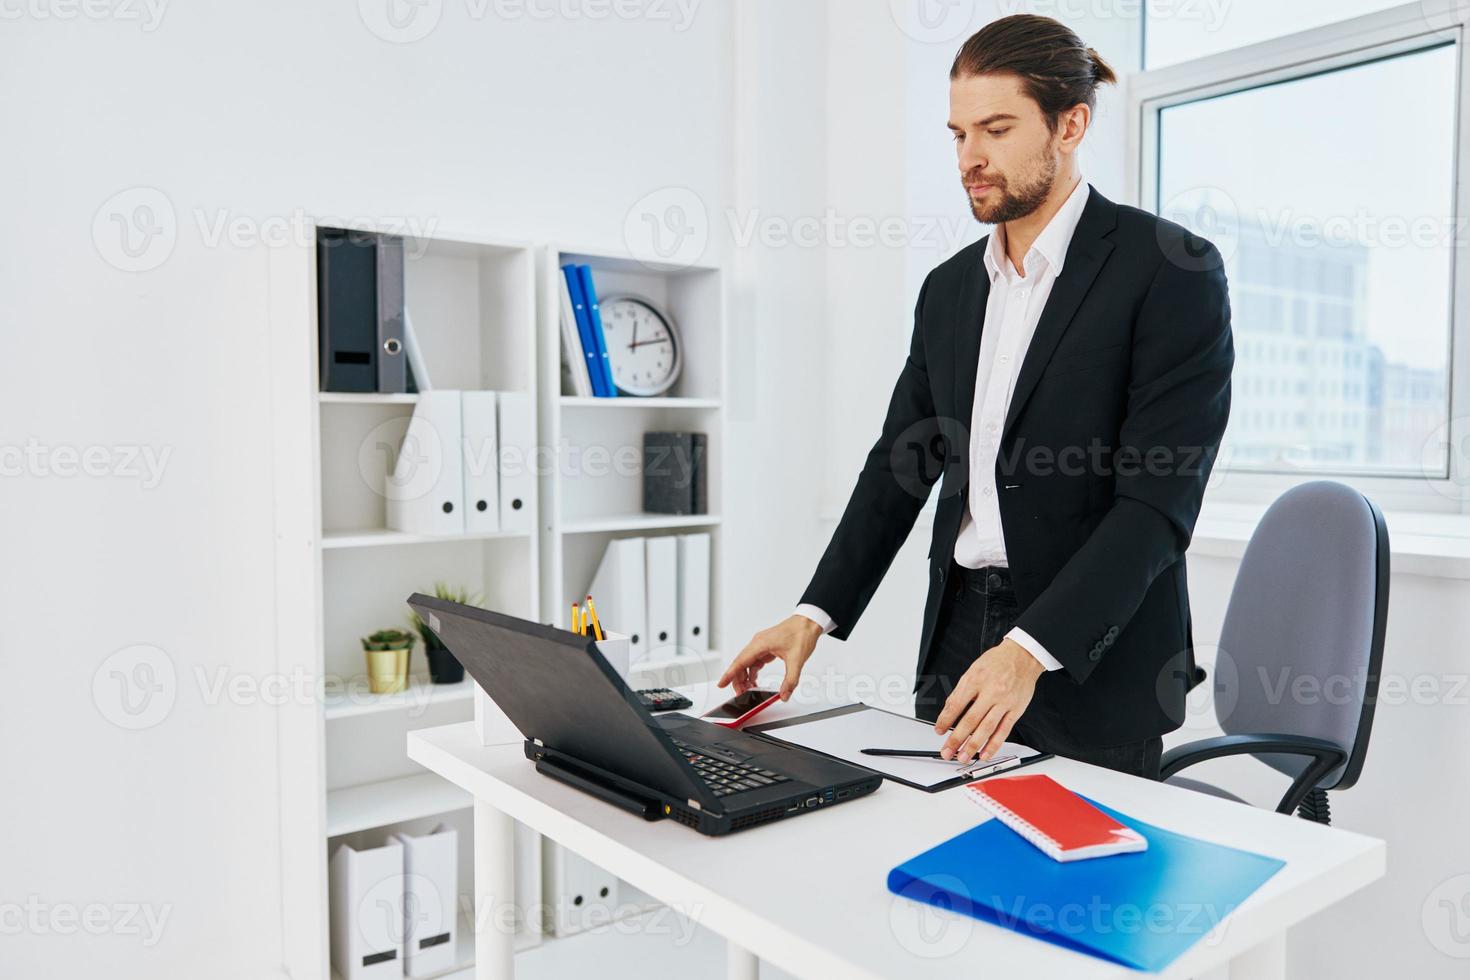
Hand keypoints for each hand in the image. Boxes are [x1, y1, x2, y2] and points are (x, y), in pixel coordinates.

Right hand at [717, 614, 823, 701]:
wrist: (808, 622)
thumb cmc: (801, 633)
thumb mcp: (797, 660)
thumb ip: (790, 680)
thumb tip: (784, 694)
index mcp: (760, 644)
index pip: (740, 661)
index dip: (729, 674)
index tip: (721, 683)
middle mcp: (757, 643)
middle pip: (740, 664)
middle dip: (738, 680)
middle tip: (741, 694)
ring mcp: (761, 645)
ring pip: (746, 663)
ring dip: (745, 677)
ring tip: (749, 690)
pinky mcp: (766, 648)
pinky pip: (754, 661)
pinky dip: (753, 672)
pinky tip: (755, 681)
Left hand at [934, 637, 1043, 762]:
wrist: (1022, 656)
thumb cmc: (996, 663)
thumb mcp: (973, 671)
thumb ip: (961, 691)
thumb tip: (948, 711)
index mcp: (976, 680)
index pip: (956, 704)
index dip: (945, 720)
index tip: (939, 731)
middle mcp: (990, 692)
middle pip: (970, 720)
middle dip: (956, 739)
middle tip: (947, 751)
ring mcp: (1004, 702)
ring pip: (987, 728)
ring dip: (973, 746)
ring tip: (963, 756)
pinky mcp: (1016, 710)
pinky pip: (1004, 730)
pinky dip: (994, 744)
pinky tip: (985, 754)